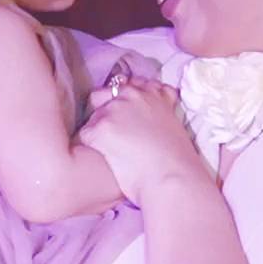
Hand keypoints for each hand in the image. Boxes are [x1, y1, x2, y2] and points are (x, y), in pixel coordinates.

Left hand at [80, 74, 207, 205]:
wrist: (173, 177)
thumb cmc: (178, 161)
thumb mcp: (175, 124)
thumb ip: (161, 111)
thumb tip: (149, 119)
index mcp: (153, 94)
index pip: (127, 86)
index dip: (121, 102)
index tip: (123, 118)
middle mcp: (133, 95)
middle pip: (104, 95)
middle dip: (104, 111)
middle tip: (113, 134)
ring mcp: (115, 110)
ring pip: (93, 116)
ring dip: (97, 130)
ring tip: (109, 151)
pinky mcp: (101, 128)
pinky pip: (85, 135)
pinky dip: (89, 146)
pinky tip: (100, 158)